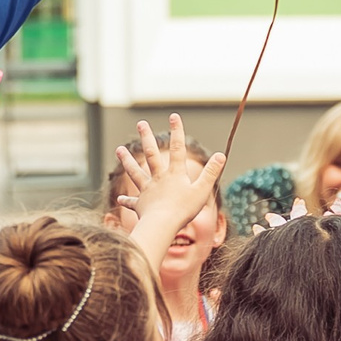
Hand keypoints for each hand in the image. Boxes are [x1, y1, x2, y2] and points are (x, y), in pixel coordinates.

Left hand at [115, 116, 225, 234]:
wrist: (162, 225)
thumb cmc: (184, 209)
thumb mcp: (202, 190)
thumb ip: (211, 173)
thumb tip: (221, 155)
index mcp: (175, 174)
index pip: (178, 148)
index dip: (177, 132)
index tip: (174, 116)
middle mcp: (159, 178)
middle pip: (152, 154)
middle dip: (147, 137)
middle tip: (141, 123)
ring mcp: (147, 190)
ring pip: (135, 172)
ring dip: (127, 160)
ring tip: (119, 149)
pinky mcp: (141, 205)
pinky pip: (132, 201)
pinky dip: (127, 200)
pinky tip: (120, 198)